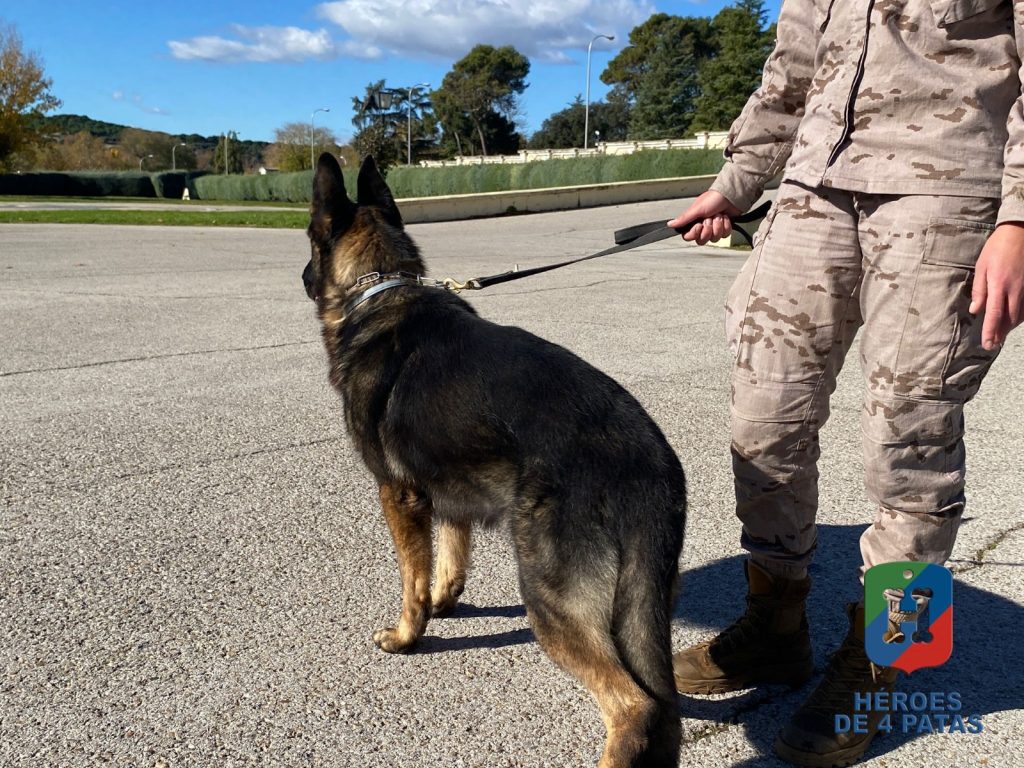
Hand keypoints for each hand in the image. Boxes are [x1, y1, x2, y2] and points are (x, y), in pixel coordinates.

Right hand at [668, 190, 742, 244]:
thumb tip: (670, 224)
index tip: (699, 225)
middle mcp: (703, 226)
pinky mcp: (724, 229)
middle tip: (710, 218)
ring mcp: (714, 229)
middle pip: (702, 240)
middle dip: (708, 230)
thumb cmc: (714, 199)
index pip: (688, 237)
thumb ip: (684, 219)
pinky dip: (726, 226)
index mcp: (694, 221)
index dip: (695, 233)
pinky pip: (724, 236)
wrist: (731, 196)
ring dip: (718, 226)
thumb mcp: (697, 209)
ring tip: (719, 215)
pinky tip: (726, 218)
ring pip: (714, 239)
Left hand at [969, 222, 1023, 349]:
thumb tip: (976, 310)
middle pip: (1009, 318)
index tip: (987, 344)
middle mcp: (1015, 289)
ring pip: (1020, 314)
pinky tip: (1014, 320)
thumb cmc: (997, 248)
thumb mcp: (981, 266)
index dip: (991, 331)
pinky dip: (1020, 316)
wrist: (1020, 232)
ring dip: (1010, 327)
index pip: (995, 314)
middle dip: (1000, 334)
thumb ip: (979, 290)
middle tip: (992, 345)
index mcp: (999, 284)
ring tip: (1000, 335)